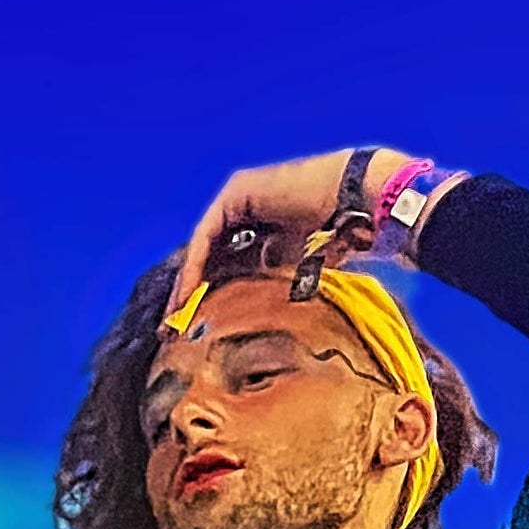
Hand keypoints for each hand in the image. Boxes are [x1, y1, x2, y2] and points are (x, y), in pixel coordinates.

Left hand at [169, 149, 417, 311]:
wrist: (359, 204)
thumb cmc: (337, 239)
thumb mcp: (288, 273)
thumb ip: (260, 286)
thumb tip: (242, 322)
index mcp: (255, 230)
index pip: (218, 268)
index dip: (202, 300)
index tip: (188, 335)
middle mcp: (241, 212)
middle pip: (204, 258)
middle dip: (187, 296)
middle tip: (169, 332)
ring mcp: (236, 199)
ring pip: (200, 248)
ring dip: (185, 284)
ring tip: (175, 319)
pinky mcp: (236, 194)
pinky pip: (206, 236)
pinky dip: (195, 266)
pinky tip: (189, 295)